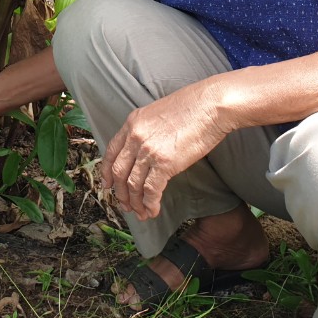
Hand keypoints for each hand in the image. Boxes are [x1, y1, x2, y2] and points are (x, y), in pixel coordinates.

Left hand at [101, 82, 229, 220]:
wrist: (211, 104)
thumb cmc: (193, 107)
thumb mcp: (158, 114)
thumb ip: (147, 131)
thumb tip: (147, 150)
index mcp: (132, 123)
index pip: (111, 152)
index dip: (106, 172)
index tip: (107, 185)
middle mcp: (135, 137)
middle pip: (119, 171)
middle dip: (120, 193)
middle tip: (125, 205)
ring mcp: (148, 150)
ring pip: (132, 184)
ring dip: (135, 202)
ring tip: (141, 213)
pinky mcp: (165, 163)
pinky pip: (151, 190)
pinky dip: (150, 203)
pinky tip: (153, 210)